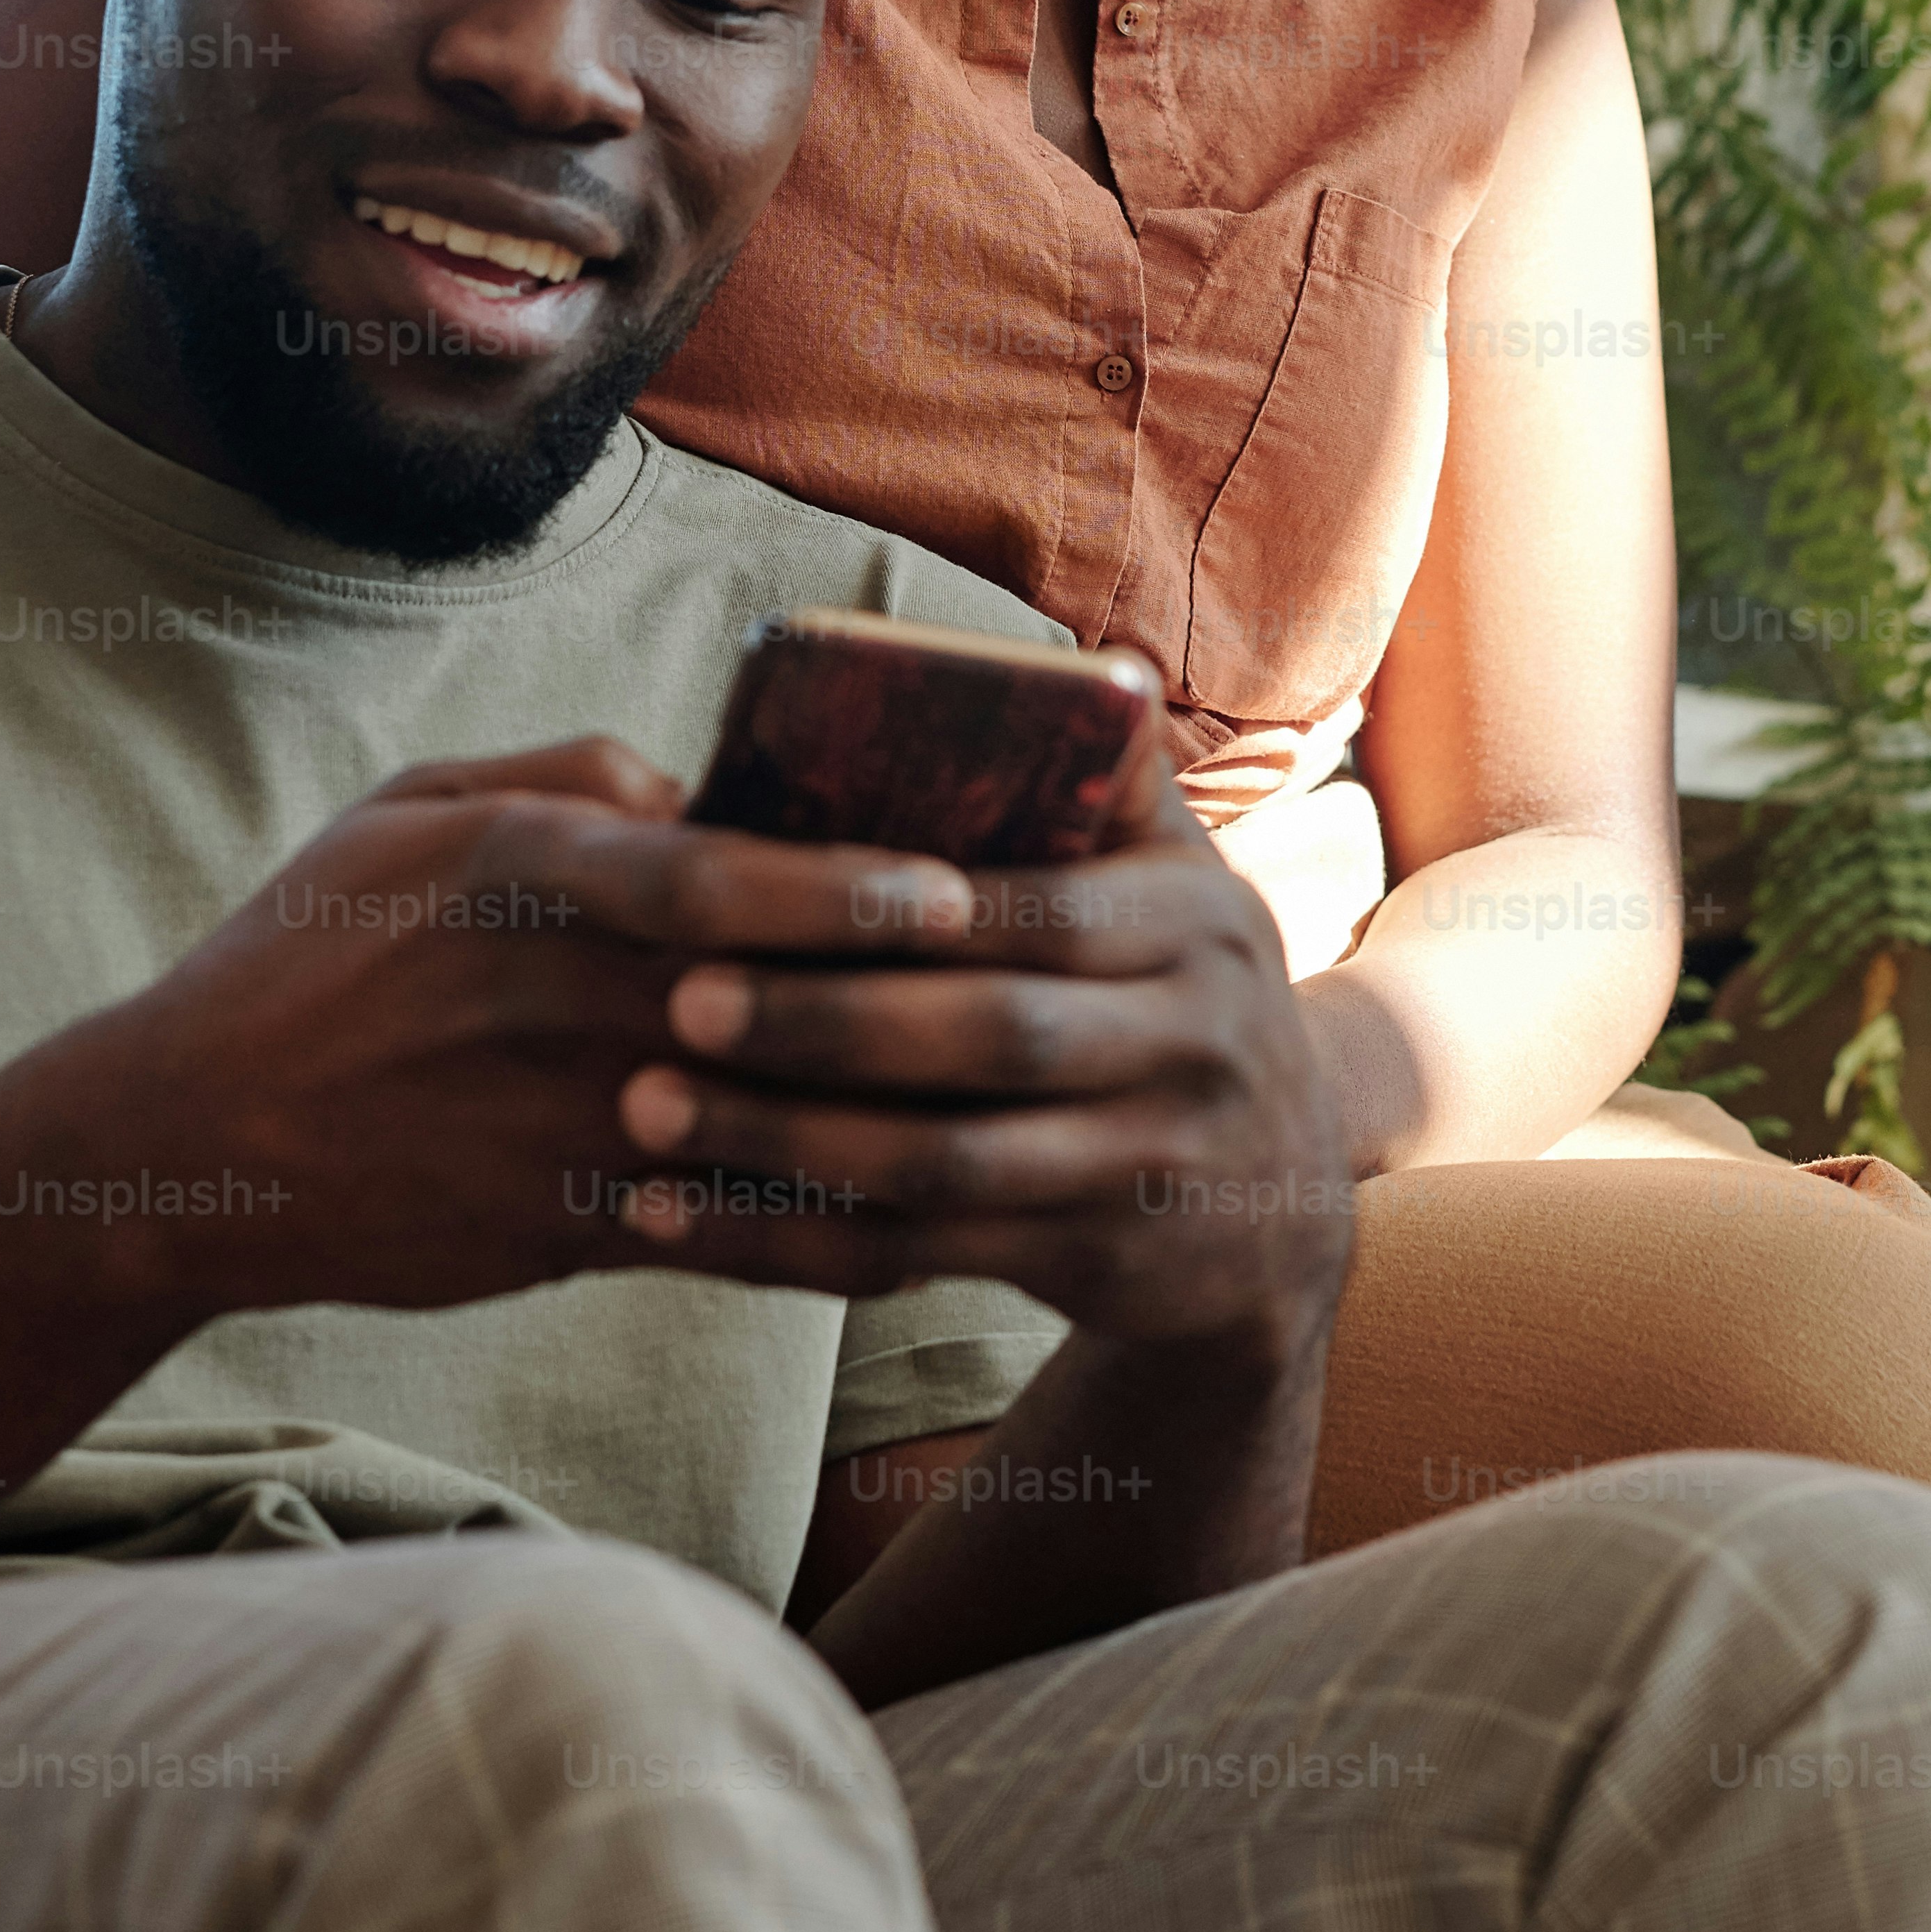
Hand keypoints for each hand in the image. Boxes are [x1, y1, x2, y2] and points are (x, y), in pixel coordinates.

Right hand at [77, 741, 990, 1319]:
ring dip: (891, 1127)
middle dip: (903, 1003)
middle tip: (1037, 995)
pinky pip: (719, 1235)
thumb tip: (689, 775)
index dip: (835, 887)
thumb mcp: (402, 814)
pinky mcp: (556, 1225)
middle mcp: (544, 997)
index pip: (702, 875)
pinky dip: (818, 1234)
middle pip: (764, 1004)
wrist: (190, 1147)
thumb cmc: (308, 957)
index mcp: (513, 874)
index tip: (950, 889)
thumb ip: (555, 778)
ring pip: (763, 1129)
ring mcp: (553, 1122)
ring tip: (1020, 1116)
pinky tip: (917, 1222)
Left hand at [614, 758, 1356, 1359]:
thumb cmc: (1179, 1004)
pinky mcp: (1097, 1265)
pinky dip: (788, 1246)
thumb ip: (1112, 789)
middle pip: (989, 1034)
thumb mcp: (1183, 891)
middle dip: (823, 1020)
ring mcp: (1150, 1165)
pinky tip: (674, 1222)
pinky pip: (920, 1258)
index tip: (750, 888)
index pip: (1028, 906)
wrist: (1281, 1212)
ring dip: (787, 1141)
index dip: (889, 907)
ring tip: (649, 1110)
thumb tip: (1070, 666)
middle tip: (678, 1002)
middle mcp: (1191, 1040)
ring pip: (946, 1161)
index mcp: (1194, 921)